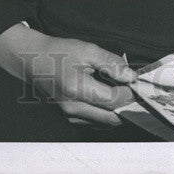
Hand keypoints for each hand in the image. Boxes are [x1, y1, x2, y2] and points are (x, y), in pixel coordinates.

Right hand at [0, 23, 136, 125]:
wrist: (35, 62)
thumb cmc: (60, 53)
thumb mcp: (88, 50)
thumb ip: (111, 63)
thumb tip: (131, 76)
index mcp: (77, 89)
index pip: (114, 100)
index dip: (130, 93)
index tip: (137, 83)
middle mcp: (73, 108)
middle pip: (112, 117)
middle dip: (128, 106)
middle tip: (136, 91)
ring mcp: (70, 116)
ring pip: (105, 123)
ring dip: (119, 111)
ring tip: (123, 92)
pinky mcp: (70, 119)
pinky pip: (96, 122)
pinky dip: (107, 114)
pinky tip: (110, 99)